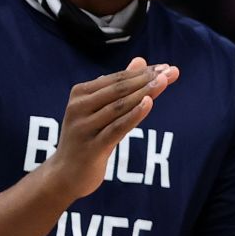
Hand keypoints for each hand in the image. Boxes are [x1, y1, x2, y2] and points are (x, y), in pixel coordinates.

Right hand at [42, 57, 179, 198]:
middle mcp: (79, 108)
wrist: (64, 174)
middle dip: (146, 79)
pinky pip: (116, 128)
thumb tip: (141, 61)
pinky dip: (133, 115)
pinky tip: (149, 103)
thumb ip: (120, 87)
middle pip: (118, 90)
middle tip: (170, 72)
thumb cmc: (86, 138)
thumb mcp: (100, 110)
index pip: (116, 79)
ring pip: (118, 107)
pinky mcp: (91, 148)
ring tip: (164, 82)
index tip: (167, 67)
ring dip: (143, 93)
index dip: (142, 72)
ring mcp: (83, 127)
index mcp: (80, 94)